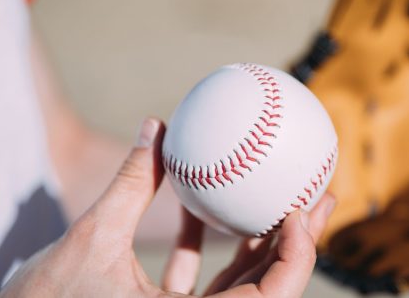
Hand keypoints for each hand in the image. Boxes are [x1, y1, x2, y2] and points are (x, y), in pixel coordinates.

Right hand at [0, 117, 335, 297]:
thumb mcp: (90, 240)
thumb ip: (130, 186)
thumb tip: (154, 128)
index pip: (272, 296)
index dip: (299, 253)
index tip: (302, 205)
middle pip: (269, 285)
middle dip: (299, 239)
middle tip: (318, 192)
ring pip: (240, 283)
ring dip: (263, 241)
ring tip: (282, 195)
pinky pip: (203, 281)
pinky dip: (211, 246)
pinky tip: (209, 207)